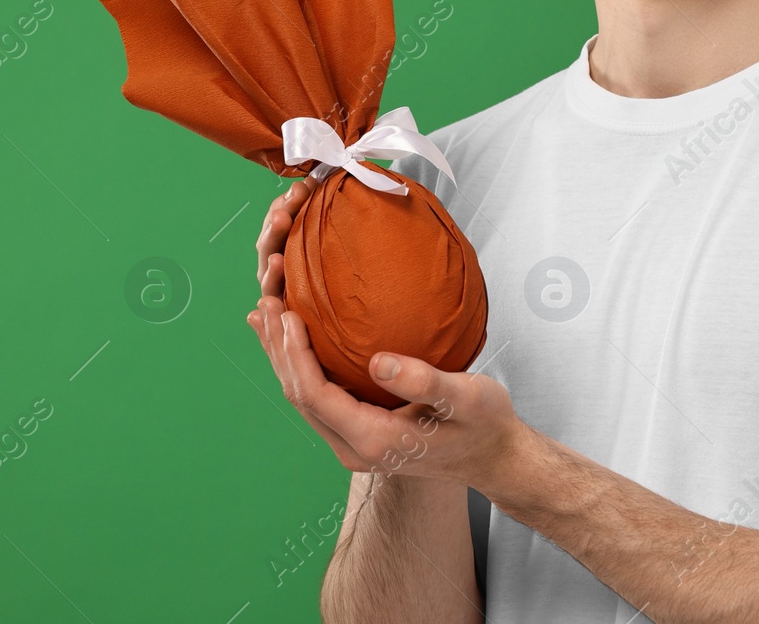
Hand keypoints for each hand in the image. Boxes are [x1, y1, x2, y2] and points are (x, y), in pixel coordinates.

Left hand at [246, 181, 525, 484]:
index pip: (316, 394)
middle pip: (299, 396)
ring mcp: (353, 444)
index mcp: (374, 440)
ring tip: (266, 312)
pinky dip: (299, 365)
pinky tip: (290, 339)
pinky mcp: (357, 432)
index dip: (295, 353)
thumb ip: (426, 383)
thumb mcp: (468, 399)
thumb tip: (378, 363)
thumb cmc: (485, 425)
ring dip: (282, 355)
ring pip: (302, 397)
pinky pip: (317, 398)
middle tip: (266, 299)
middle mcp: (354, 448)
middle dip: (278, 348)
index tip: (286, 312)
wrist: (493, 458)